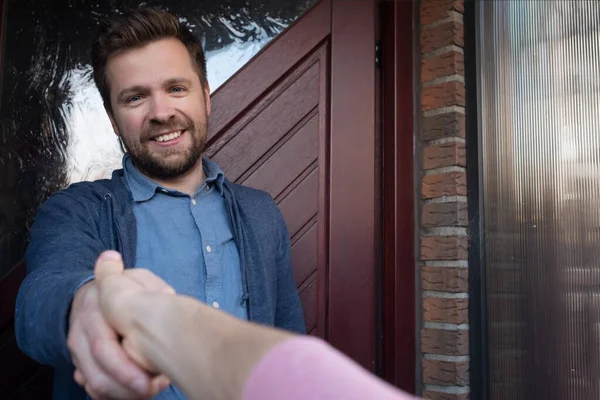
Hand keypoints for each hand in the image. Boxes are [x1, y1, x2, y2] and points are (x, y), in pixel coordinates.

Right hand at [67, 251, 172, 398]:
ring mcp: (78, 352)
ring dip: (124, 393)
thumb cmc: (126, 289)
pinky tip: (136, 392)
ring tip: (152, 390)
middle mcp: (81, 333)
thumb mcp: (134, 278)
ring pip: (95, 384)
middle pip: (98, 373)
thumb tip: (111, 259)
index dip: (126, 368)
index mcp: (94, 310)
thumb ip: (133, 279)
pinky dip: (114, 394)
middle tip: (154, 390)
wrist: (94, 299)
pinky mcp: (82, 365)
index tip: (150, 380)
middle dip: (128, 387)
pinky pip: (93, 388)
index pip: (104, 347)